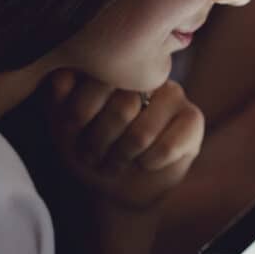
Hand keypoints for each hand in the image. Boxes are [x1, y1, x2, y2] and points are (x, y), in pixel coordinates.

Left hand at [48, 72, 202, 210]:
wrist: (118, 187)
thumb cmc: (90, 150)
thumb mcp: (64, 129)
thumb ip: (62, 101)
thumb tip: (65, 79)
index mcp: (110, 66)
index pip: (91, 84)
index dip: (76, 121)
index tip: (73, 135)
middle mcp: (143, 74)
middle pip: (121, 108)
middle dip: (101, 144)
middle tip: (94, 155)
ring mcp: (172, 92)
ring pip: (142, 134)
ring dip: (121, 159)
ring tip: (115, 161)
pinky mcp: (193, 118)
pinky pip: (167, 148)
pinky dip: (148, 164)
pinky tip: (145, 162)